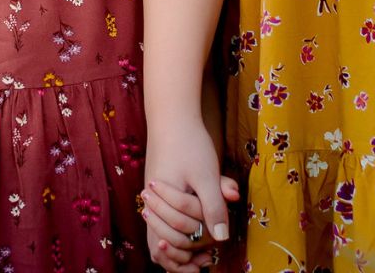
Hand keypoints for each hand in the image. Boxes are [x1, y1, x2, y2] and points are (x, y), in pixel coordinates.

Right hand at [143, 119, 234, 265]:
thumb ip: (214, 207)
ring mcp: (154, 197)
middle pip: (163, 240)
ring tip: (201, 256)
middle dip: (184, 253)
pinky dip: (176, 232)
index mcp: (163, 200)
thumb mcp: (207, 176)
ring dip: (178, 246)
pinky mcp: (158, 192)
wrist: (172, 116)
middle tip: (206, 258)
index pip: (175, 235)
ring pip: (159, 233)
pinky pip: (161, 221)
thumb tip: (222, 239)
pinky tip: (195, 231)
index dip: (194, 245)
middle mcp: (153, 202)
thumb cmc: (190, 145)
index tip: (211, 252)